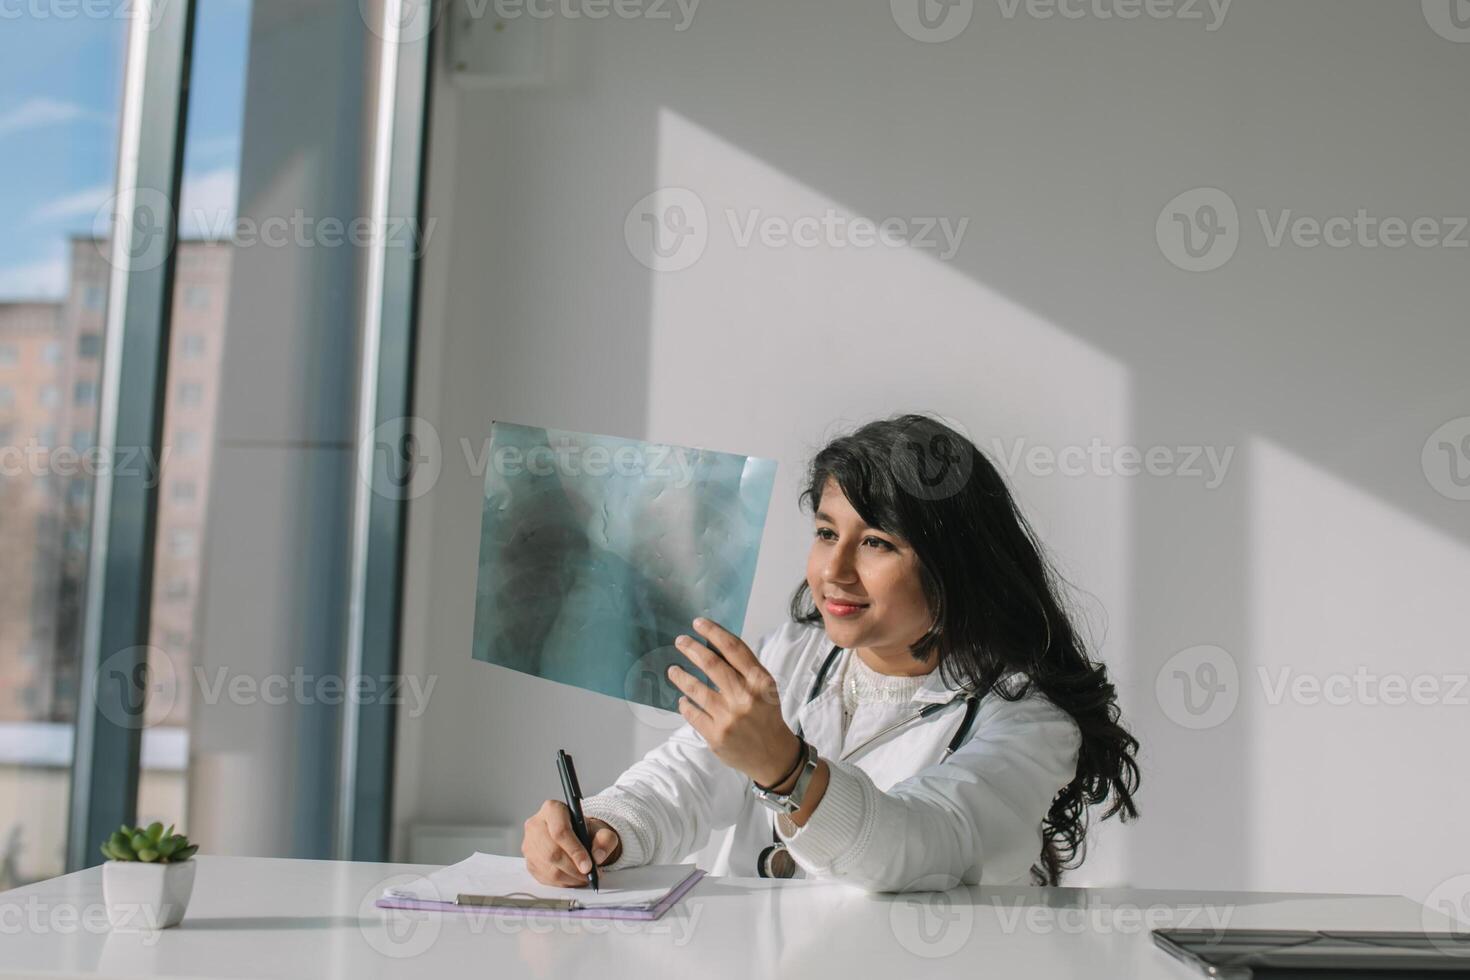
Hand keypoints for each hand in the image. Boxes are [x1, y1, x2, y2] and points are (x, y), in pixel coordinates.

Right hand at [521, 800, 621, 887]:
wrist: (577, 836)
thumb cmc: (586, 831)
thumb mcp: (601, 830)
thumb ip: (604, 840)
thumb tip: (597, 856)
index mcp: (552, 809)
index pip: (560, 831)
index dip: (575, 851)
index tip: (588, 866)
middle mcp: (536, 824)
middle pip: (552, 852)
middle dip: (573, 868)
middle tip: (589, 874)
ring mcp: (529, 844)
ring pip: (548, 867)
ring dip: (569, 877)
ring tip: (584, 878)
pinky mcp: (529, 861)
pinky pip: (544, 877)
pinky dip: (562, 882)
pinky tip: (573, 878)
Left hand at [666, 617, 803, 787]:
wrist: (773, 755)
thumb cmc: (766, 715)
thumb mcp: (764, 688)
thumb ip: (743, 669)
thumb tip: (712, 645)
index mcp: (760, 681)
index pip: (733, 648)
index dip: (713, 632)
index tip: (698, 623)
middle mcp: (745, 697)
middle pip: (711, 664)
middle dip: (691, 649)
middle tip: (680, 641)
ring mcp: (729, 717)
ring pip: (696, 689)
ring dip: (681, 676)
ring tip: (673, 670)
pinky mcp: (716, 736)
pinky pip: (692, 714)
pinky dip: (685, 704)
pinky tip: (683, 699)